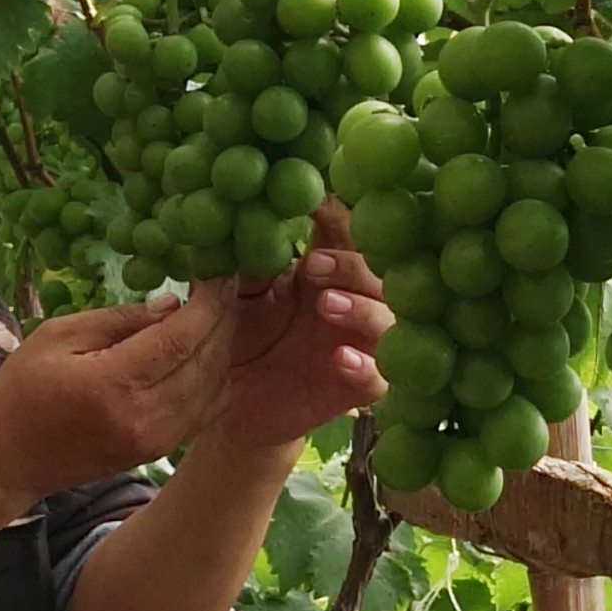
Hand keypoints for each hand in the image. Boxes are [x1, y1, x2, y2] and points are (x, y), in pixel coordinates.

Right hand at [0, 288, 234, 503]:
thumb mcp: (58, 336)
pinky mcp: (159, 451)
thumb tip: (172, 304)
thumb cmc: (24, 388)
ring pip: (214, 386)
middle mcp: (145, 416)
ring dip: (222, 346)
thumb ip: (119, 319)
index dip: (209, 301)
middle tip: (222, 286)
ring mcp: (156, 439)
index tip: (218, 272)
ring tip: (216, 314)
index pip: (181, 336)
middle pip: (207, 360)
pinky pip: (206, 410)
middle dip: (222, 318)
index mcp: (114, 383)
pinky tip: (205, 352)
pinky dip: (215, 377)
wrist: (10, 458)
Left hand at [210, 201, 390, 451]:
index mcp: (320, 272)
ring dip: (363, 308)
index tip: (314, 201)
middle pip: (376, 272)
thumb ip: (243, 265)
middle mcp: (347, 303)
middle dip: (350, 263)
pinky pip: (378, 378)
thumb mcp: (231, 299)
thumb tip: (245, 219)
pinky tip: (342, 359)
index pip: (341, 233)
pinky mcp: (353, 390)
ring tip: (326, 305)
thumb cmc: (230, 342)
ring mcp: (355, 346)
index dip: (334, 214)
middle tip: (312, 265)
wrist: (222, 409)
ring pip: (390, 321)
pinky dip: (366, 366)